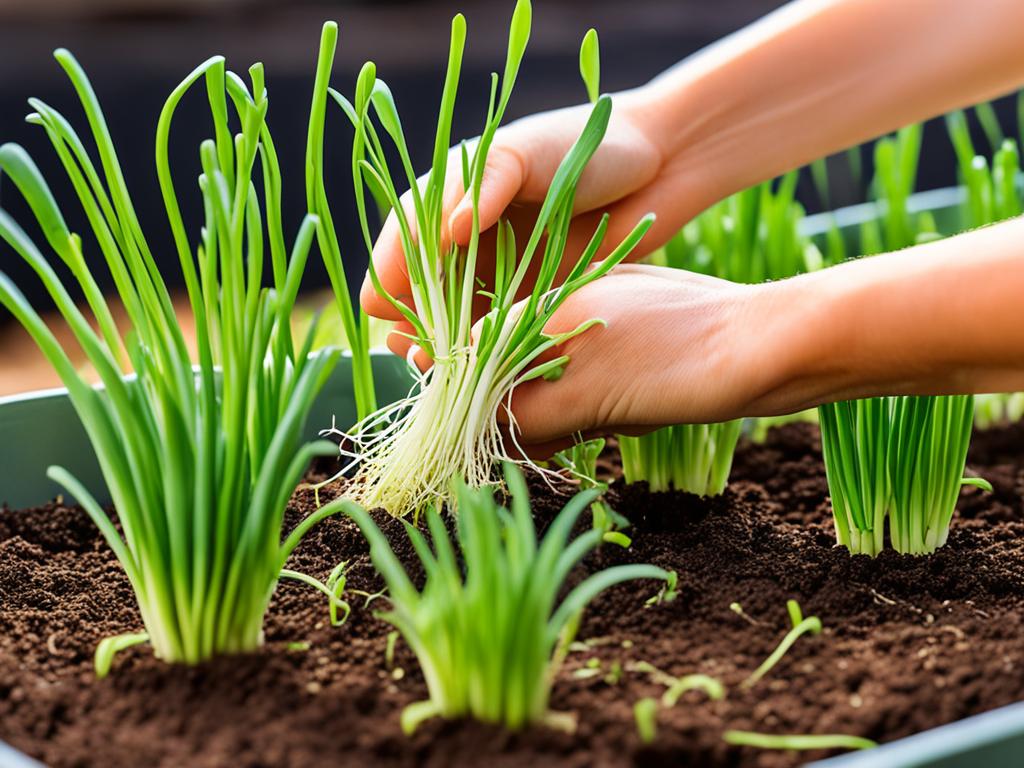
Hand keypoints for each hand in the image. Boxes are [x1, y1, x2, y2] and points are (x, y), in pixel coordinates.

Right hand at [360, 91, 701, 359]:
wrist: (659, 165)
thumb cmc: (588, 145)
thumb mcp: (527, 153)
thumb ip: (485, 185)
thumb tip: (448, 229)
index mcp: (452, 198)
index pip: (402, 244)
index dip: (390, 276)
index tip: (386, 308)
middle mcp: (468, 242)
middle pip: (421, 292)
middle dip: (413, 322)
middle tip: (413, 350)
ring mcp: (500, 274)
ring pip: (455, 321)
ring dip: (444, 347)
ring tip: (439, 368)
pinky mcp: (534, 301)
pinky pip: (499, 334)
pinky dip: (486, 354)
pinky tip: (481, 371)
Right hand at [505, 263, 804, 453]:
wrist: (775, 349)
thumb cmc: (679, 362)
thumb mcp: (589, 392)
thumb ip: (524, 412)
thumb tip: (474, 434)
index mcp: (551, 302)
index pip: (482, 352)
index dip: (479, 400)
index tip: (497, 438)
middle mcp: (573, 307)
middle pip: (517, 375)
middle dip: (532, 418)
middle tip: (563, 440)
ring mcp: (610, 326)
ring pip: (560, 389)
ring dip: (572, 421)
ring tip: (610, 426)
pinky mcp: (641, 350)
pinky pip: (599, 390)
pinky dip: (605, 415)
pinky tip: (635, 420)